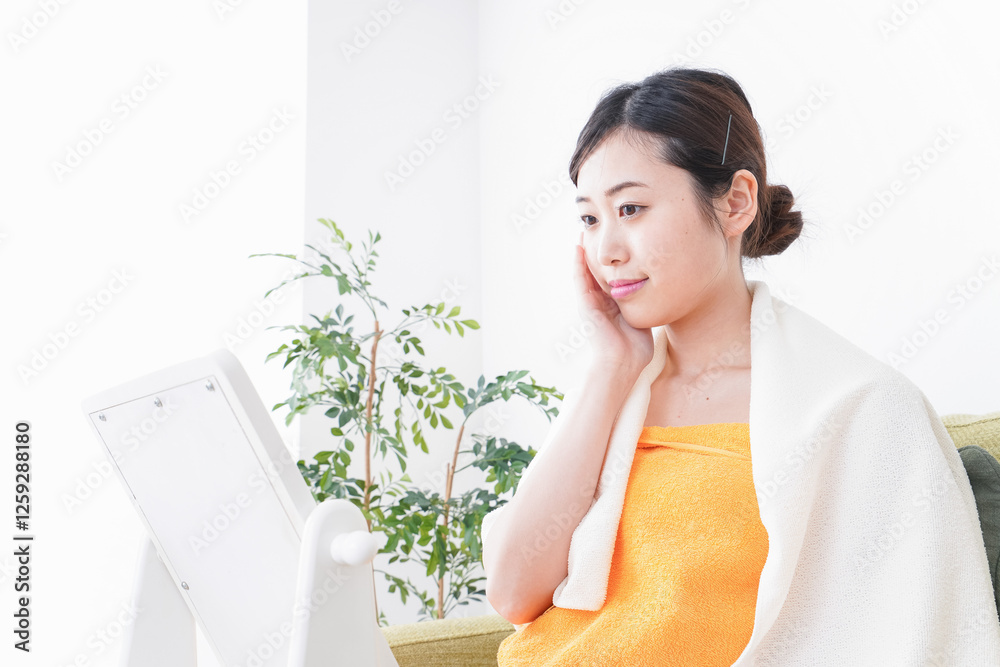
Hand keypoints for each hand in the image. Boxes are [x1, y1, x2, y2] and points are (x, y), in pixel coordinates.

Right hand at [572, 231, 653, 379]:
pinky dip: (578, 263)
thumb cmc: (635, 348)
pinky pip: (580, 280)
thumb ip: (645, 304)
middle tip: (597, 229)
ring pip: (585, 272)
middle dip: (596, 252)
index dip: (611, 260)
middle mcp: (599, 302)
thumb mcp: (642, 318)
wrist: (623, 363)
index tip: (616, 241)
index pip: (610, 276)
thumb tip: (661, 291)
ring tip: (584, 230)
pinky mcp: (585, 306)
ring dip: (583, 252)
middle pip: (596, 271)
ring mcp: (590, 304)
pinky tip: (578, 247)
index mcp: (612, 305)